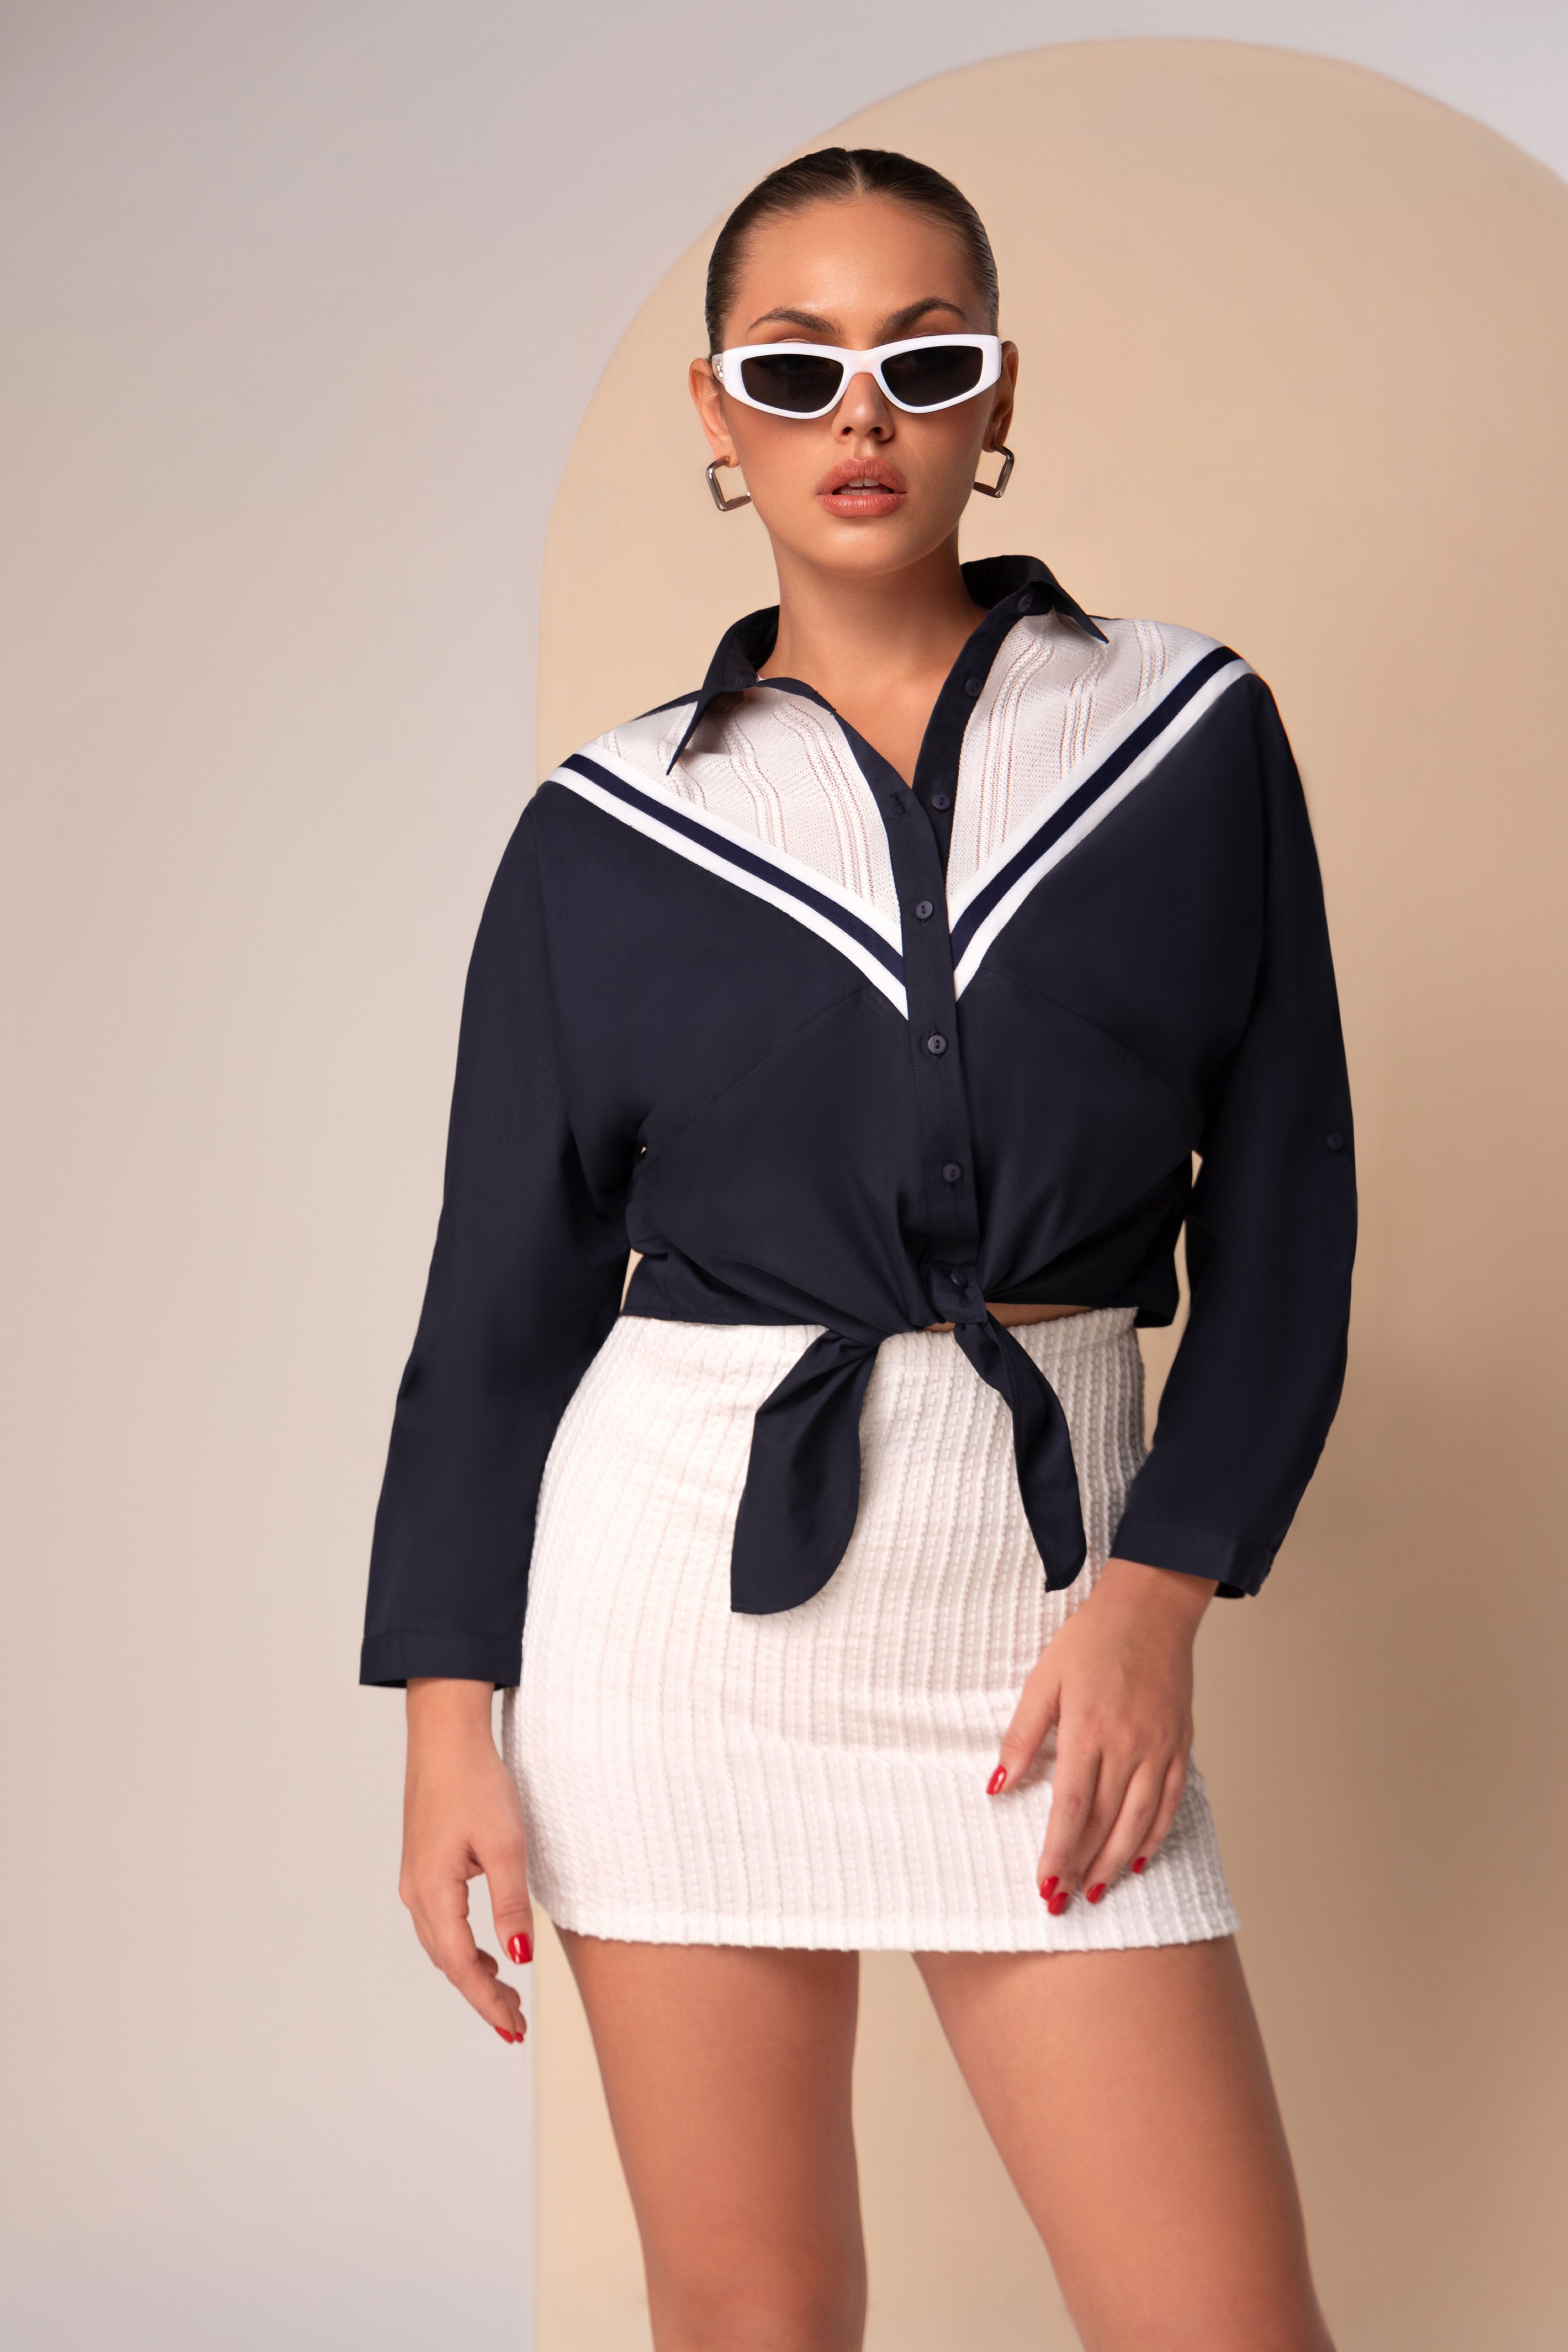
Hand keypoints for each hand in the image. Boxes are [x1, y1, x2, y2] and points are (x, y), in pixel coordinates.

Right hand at [400, 1678, 532, 2043]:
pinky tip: (487, 1952)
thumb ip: (510, 1907)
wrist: (446, 1736)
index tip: (513, 2030)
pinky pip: (441, 1923)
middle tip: (515, 2025)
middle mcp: (416, 1893)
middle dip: (481, 1996)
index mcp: (433, 1892)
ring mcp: (415, 1880)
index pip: (462, 1967)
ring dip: (472, 1973)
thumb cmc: (476, 1783)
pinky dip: (463, 1947)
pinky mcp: (423, 1866)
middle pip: (448, 1963)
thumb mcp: (506, 1847)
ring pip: (443, 1946)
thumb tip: (518, 1961)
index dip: (487, 2002)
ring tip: (506, 1997)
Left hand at [990, 1558, 1216, 1912]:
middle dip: (1080, 1868)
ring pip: (1139, 1823)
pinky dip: (1154, 1837)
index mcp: (1090, 1731)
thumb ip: (1022, 1735)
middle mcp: (1129, 1747)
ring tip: (1095, 1892)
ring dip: (1115, 1863)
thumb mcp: (1044, 1679)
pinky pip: (1171, 1803)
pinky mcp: (1180, 1746)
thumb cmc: (1092, 1639)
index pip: (1071, 1809)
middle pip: (1104, 1824)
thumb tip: (996, 1784)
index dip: (1057, 1853)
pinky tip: (1139, 1860)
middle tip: (1062, 1904)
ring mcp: (1159, 1749)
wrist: (1152, 1608)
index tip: (1043, 1885)